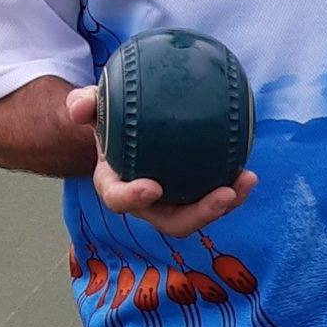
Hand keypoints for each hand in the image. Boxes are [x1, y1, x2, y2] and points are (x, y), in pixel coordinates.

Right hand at [67, 86, 257, 237]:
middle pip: (171, 222)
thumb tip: (79, 107)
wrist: (125, 131)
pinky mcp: (192, 195)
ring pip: (198, 215)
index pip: (119, 199)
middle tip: (224, 195)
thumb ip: (84, 104)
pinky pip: (213, 197)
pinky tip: (248, 172)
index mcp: (115, 185)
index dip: (133, 198)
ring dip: (225, 204)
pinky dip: (233, 189)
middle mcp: (145, 204)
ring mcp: (171, 203)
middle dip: (199, 215)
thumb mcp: (93, 107)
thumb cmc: (109, 120)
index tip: (152, 187)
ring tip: (246, 180)